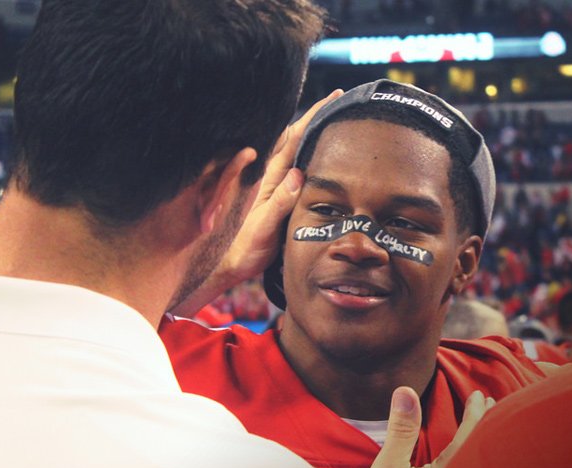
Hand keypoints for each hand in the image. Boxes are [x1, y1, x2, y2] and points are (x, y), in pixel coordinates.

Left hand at [219, 89, 343, 283]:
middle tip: (342, 102)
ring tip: (337, 120)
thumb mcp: (263, 227)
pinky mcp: (278, 198)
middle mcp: (272, 176)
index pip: (295, 138)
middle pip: (298, 138)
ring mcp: (275, 186)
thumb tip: (298, 174)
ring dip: (315, 135)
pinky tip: (322, 155)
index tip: (334, 97)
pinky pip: (298, 170)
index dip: (314, 116)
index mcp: (269, 177)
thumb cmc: (244, 248)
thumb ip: (280, 202)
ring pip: (298, 152)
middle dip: (318, 118)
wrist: (230, 265)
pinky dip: (311, 156)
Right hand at [365, 388, 494, 467]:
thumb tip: (406, 389)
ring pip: (484, 467)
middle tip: (493, 406)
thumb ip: (401, 430)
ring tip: (486, 427)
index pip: (474, 436)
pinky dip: (476, 460)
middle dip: (490, 427)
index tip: (480, 395)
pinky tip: (470, 456)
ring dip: (484, 444)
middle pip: (487, 452)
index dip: (478, 413)